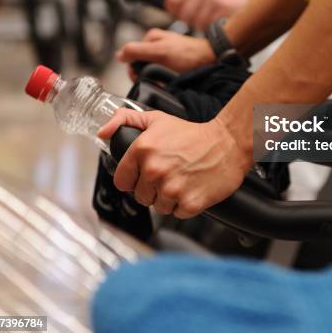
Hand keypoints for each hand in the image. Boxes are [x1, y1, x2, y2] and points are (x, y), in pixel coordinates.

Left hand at [98, 110, 251, 217]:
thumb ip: (126, 120)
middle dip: (153, 188)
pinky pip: (177, 213)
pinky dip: (184, 205)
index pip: (122, 181)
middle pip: (140, 196)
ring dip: (168, 198)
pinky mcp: (189, 203)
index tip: (145, 174)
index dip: (133, 178)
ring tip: (182, 180)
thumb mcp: (157, 119)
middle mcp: (154, 170)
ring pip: (158, 206)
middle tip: (170, 173)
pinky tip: (192, 188)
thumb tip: (104, 132)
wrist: (228, 143)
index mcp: (142, 150)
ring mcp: (172, 188)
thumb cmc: (193, 134)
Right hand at [116, 28, 214, 72]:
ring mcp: (164, 54)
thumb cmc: (189, 54)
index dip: (134, 70)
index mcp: (150, 38)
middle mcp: (156, 45)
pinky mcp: (172, 63)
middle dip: (146, 75)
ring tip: (165, 81)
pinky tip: (170, 81)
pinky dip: (163, 79)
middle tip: (156, 80)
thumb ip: (139, 51)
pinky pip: (161, 74)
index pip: (131, 56)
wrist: (211, 59)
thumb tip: (120, 55)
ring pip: (150, 71)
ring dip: (155, 78)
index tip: (142, 77)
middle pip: (140, 64)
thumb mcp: (161, 51)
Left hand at [165, 0, 249, 29]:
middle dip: (191, 21)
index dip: (175, 12)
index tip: (181, 14)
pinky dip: (214, 27)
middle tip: (201, 17)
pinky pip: (211, 26)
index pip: (172, 1)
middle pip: (184, 16)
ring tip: (211, 18)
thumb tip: (170, 7)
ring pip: (197, 23)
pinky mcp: (224, 8)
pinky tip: (218, 20)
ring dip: (203, 25)